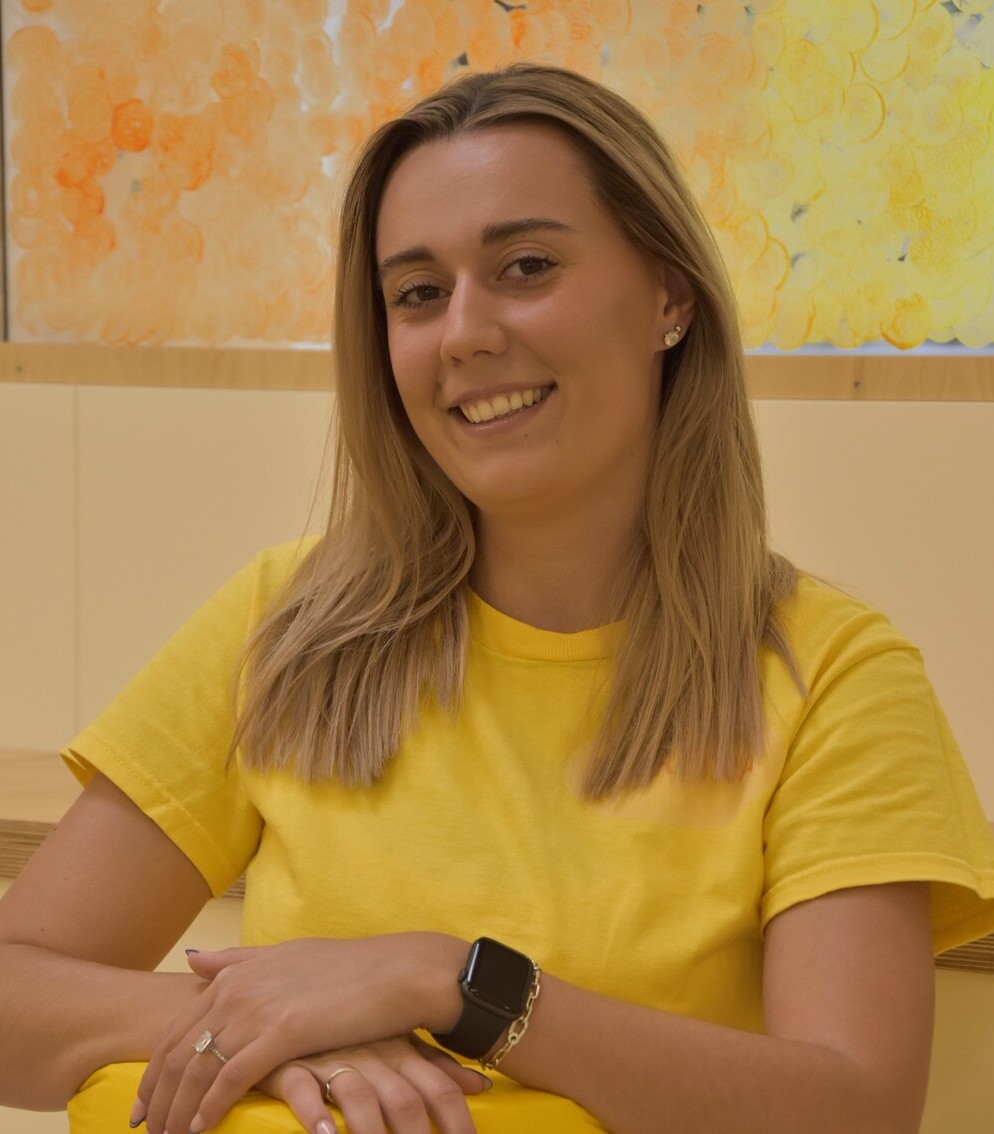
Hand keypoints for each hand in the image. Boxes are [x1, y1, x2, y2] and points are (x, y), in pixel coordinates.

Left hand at [132, 934, 465, 1133]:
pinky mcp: (282, 1032)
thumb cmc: (350, 968)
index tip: (144, 1105)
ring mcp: (258, 1009)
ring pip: (197, 1070)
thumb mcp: (288, 956)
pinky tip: (199, 1131)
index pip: (177, 1030)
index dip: (155, 1072)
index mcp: (238, 972)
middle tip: (147, 1132)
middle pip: (177, 1053)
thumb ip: (240, 960)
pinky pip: (231, 1079)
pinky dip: (209, 1109)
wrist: (399, 971)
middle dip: (157, 1099)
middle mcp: (239, 988)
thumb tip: (196, 959)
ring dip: (177, 1112)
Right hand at [259, 1034, 489, 1133]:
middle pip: (405, 1100)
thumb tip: (480, 1086)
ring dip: (372, 1133)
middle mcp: (372, 1055)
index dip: (459, 1122)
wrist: (289, 1005)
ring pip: (360, 1096)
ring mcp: (333, 1058)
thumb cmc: (349, 1033)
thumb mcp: (396, 1043)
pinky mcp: (292, 1065)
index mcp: (400, 1050)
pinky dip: (314, 1114)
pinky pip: (303, 1088)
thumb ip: (434, 1066)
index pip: (440, 1088)